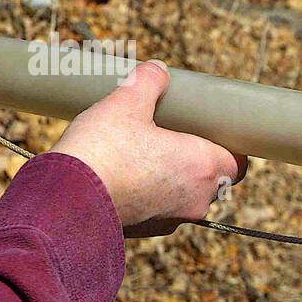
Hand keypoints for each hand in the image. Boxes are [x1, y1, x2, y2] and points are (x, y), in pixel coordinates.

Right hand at [52, 60, 246, 236]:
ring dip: (173, 179)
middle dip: (197, 160)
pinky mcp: (147, 231)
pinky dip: (151, 195)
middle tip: (175, 138)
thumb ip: (148, 82)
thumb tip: (157, 70)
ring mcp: (173, 220)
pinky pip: (159, 210)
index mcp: (205, 167)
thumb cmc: (104, 150)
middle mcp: (197, 200)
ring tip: (147, 155)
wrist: (65, 201)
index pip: (237, 162)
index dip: (227, 146)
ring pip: (185, 196)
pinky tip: (128, 177)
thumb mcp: (126, 102)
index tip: (210, 132)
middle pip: (213, 179)